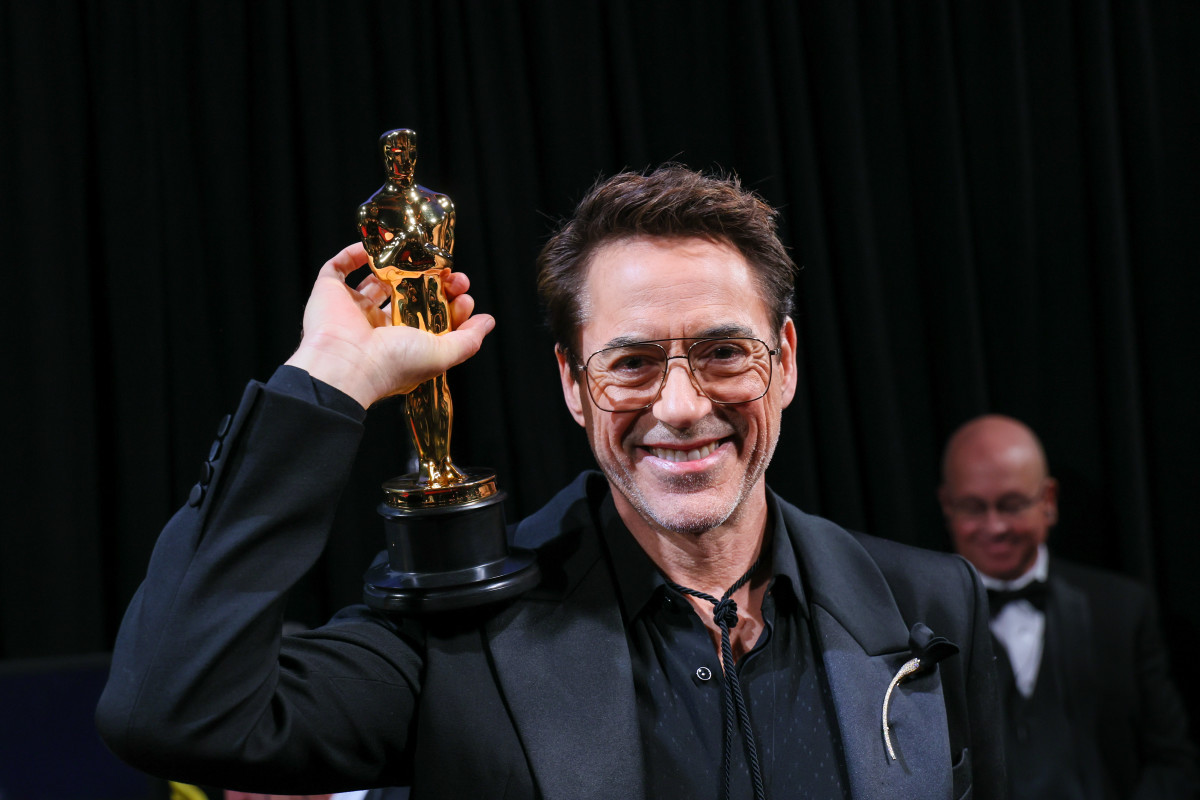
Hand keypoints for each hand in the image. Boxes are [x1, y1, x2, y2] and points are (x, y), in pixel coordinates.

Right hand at [284, 243, 494, 408]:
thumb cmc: (393, 363)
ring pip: (374, 280)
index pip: (431, 319)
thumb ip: (468, 339)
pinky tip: (378, 247)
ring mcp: (352, 309)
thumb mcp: (442, 355)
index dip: (450, 306)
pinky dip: (355, 253)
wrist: (346, 363)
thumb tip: (487, 321)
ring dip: (396, 266)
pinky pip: (339, 266)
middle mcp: (377, 328)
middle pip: (407, 297)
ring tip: (417, 256)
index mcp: (401, 345)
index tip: (464, 296)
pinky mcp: (329, 293)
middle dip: (431, 283)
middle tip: (451, 275)